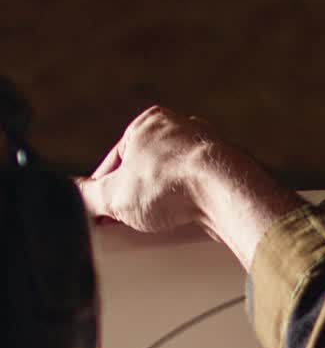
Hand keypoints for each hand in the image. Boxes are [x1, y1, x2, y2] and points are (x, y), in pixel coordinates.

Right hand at [75, 104, 228, 235]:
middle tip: (129, 220)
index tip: (102, 210)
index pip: (116, 159)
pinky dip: (190, 208)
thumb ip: (89, 196)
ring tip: (157, 224)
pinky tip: (185, 223)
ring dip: (165, 203)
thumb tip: (74, 194)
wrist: (223, 192)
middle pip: (148, 170)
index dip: (105, 189)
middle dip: (137, 196)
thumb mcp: (114, 195)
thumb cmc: (171, 183)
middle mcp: (181, 130)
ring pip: (175, 181)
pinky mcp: (226, 176)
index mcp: (149, 123)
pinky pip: (200, 193)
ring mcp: (207, 152)